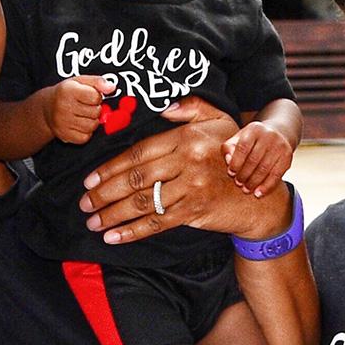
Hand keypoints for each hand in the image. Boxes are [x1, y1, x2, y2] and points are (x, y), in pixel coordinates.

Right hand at [45, 75, 112, 145]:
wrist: (46, 108)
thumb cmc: (67, 93)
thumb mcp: (80, 81)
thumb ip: (98, 82)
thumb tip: (112, 88)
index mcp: (68, 90)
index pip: (96, 97)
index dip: (96, 97)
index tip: (89, 96)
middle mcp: (63, 106)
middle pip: (96, 112)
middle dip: (95, 109)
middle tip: (86, 106)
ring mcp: (62, 122)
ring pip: (92, 126)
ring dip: (92, 121)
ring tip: (83, 115)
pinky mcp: (64, 135)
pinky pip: (85, 137)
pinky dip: (86, 132)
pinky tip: (79, 124)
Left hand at [77, 97, 242, 244]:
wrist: (260, 197)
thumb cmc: (234, 155)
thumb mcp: (220, 121)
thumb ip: (191, 108)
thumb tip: (162, 107)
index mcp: (186, 139)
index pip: (138, 153)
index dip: (110, 168)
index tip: (89, 179)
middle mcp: (188, 161)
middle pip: (135, 179)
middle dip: (104, 194)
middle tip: (84, 204)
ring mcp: (192, 188)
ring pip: (141, 202)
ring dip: (112, 215)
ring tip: (93, 222)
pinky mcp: (195, 212)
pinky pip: (157, 222)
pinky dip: (132, 232)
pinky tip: (114, 237)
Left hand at [223, 122, 293, 196]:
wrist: (278, 134)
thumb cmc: (252, 140)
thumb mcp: (238, 139)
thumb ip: (229, 149)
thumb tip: (228, 161)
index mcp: (254, 129)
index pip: (242, 147)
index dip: (235, 162)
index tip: (231, 173)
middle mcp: (269, 135)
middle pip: (254, 160)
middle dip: (244, 174)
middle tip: (238, 183)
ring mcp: (280, 146)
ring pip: (265, 169)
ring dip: (254, 182)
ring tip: (246, 189)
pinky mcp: (287, 157)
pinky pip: (276, 175)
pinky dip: (266, 187)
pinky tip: (258, 194)